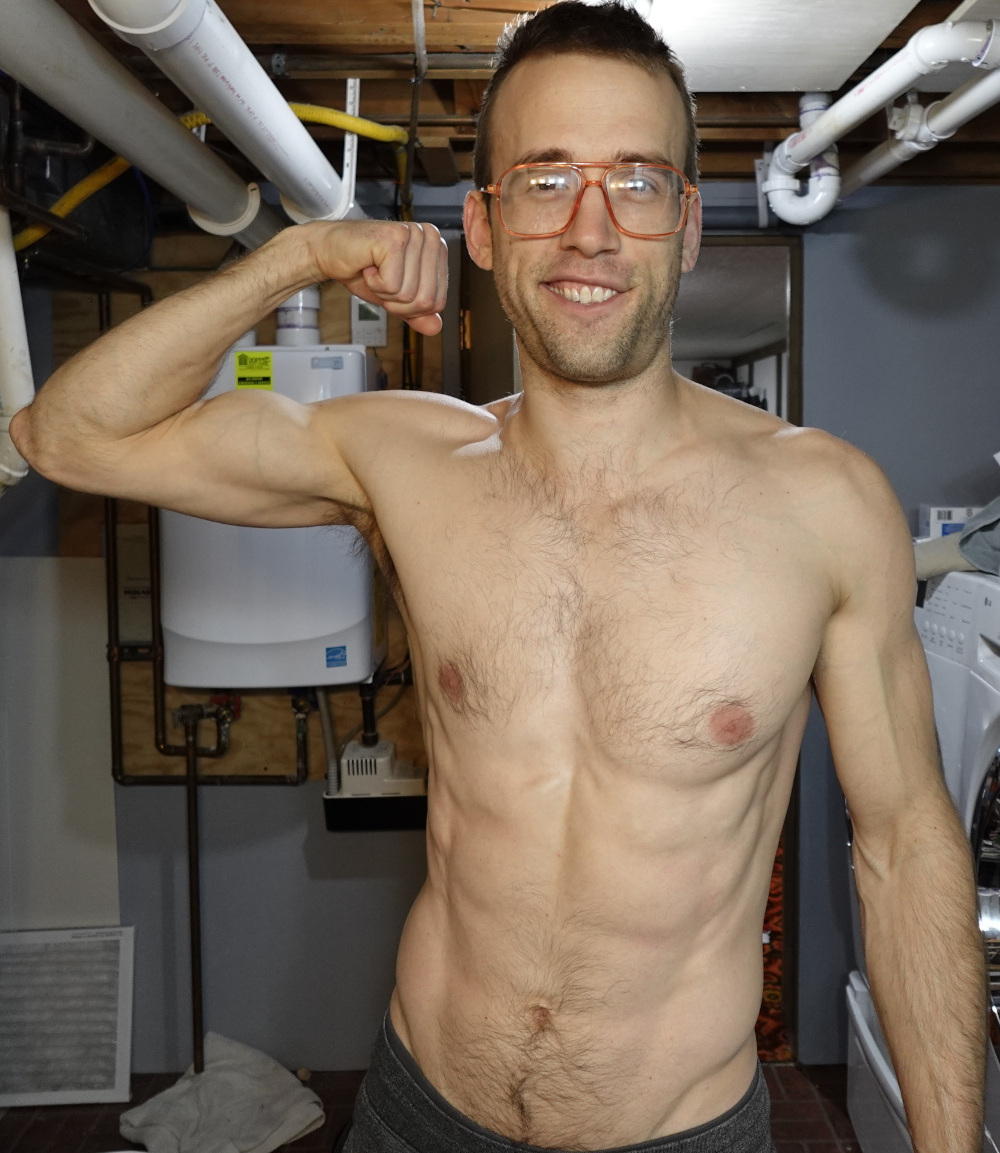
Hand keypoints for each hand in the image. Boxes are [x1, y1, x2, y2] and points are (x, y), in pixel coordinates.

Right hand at [306, 220, 447, 335]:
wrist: (329, 252)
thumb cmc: (363, 269)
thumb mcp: (395, 299)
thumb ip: (417, 313)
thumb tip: (436, 328)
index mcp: (437, 249)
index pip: (438, 302)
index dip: (410, 308)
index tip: (392, 287)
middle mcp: (431, 237)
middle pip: (426, 301)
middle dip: (397, 302)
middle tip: (381, 280)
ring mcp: (414, 235)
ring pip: (409, 295)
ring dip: (384, 292)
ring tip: (374, 271)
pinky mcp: (396, 238)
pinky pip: (393, 285)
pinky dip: (375, 283)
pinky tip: (368, 266)